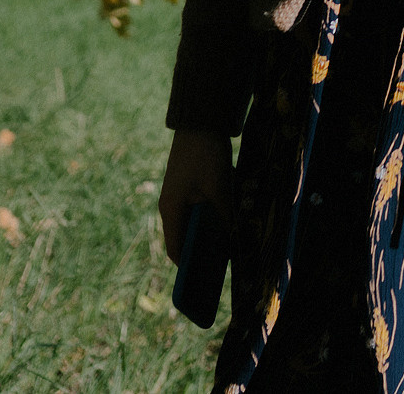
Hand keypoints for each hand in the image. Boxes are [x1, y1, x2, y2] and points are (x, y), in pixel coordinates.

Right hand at [158, 129, 232, 265]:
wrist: (200, 121)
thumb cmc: (205, 156)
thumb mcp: (219, 187)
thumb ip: (224, 215)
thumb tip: (232, 240)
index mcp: (172, 211)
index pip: (176, 249)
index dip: (188, 267)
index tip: (203, 282)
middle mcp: (172, 206)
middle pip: (185, 238)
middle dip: (201, 253)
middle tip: (221, 268)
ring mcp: (180, 196)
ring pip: (194, 224)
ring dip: (208, 236)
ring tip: (228, 249)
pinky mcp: (190, 186)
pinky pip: (199, 211)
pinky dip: (211, 220)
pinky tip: (229, 224)